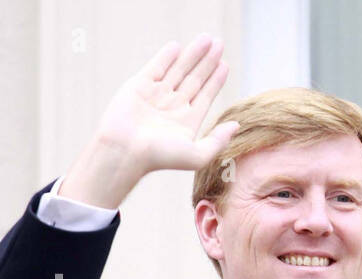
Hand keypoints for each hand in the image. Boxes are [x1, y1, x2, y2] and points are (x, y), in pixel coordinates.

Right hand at [59, 35, 238, 207]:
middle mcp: (173, 106)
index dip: (216, 80)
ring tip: (206, 39)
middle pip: (195, 78)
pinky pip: (156, 67)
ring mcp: (156, 95)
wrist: (125, 150)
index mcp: (187, 120)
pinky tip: (178, 46)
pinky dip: (166, 57)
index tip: (225, 65)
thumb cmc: (160, 157)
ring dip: (192, 54)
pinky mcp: (139, 86)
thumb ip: (218, 140)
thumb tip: (236, 125)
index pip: (206, 95)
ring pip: (178, 69)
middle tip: (219, 43)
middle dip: (207, 61)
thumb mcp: (198, 155)